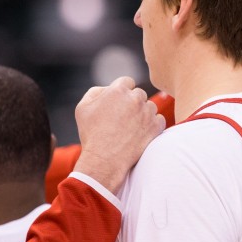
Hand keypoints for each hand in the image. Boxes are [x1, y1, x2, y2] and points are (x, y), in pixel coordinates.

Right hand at [73, 77, 164, 193]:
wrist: (105, 159)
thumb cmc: (92, 134)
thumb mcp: (83, 108)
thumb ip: (96, 92)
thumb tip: (108, 89)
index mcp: (118, 90)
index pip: (126, 82)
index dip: (122, 92)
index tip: (118, 103)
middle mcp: (135, 98)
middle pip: (139, 94)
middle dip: (132, 103)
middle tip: (123, 119)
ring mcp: (148, 112)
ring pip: (150, 106)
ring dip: (143, 114)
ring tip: (130, 128)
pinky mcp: (156, 126)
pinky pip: (159, 120)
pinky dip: (152, 125)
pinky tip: (141, 133)